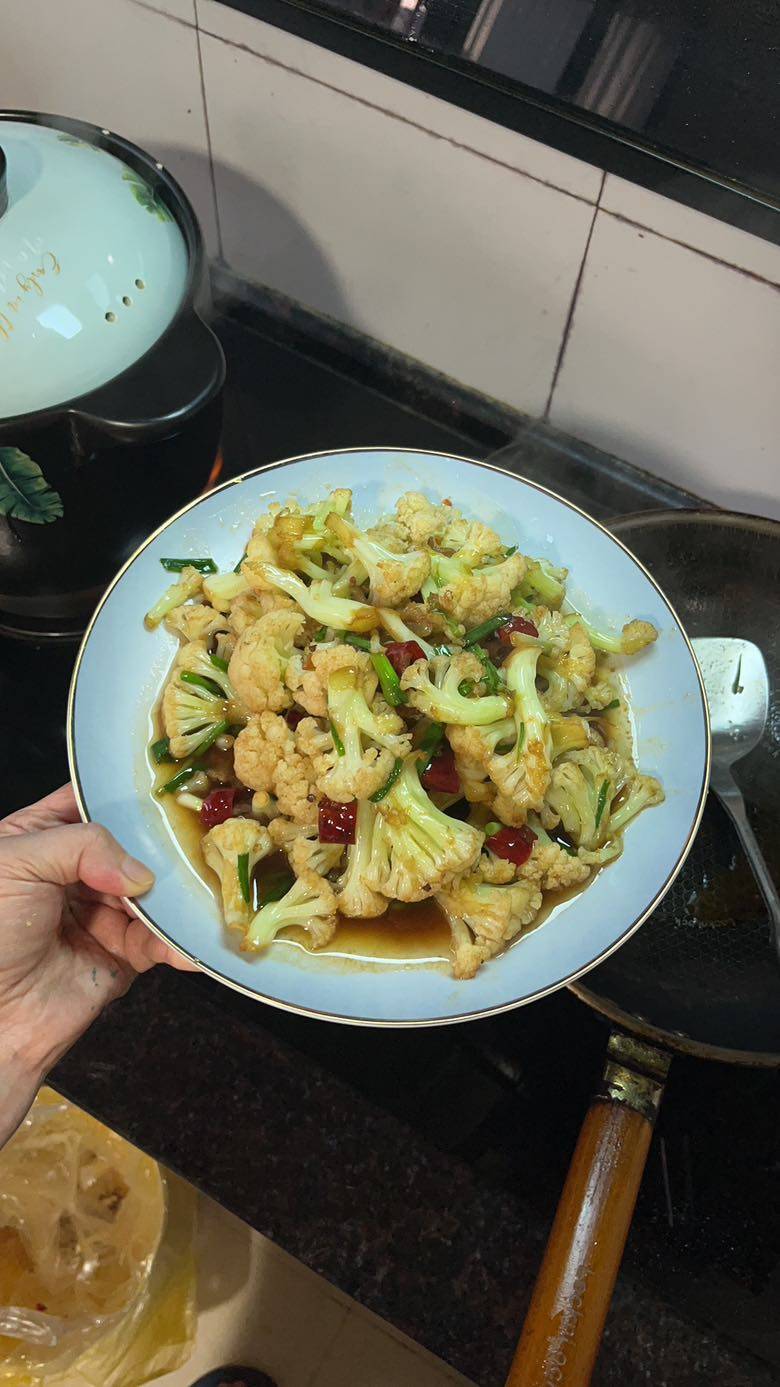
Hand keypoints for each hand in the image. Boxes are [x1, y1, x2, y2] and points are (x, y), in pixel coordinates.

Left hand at [0, 785, 193, 1143]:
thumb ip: (81, 846)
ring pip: (152, 894)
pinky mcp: (121, 956)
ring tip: (196, 896)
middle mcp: (73, 874)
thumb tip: (138, 870)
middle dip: (160, 848)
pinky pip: (158, 942)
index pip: (89, 805)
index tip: (167, 788)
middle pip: (132, 848)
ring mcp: (99, 915)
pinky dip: (176, 942)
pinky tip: (185, 941)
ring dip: (174, 897)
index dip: (123, 796)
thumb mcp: (17, 865)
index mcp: (40, 840)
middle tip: (193, 843)